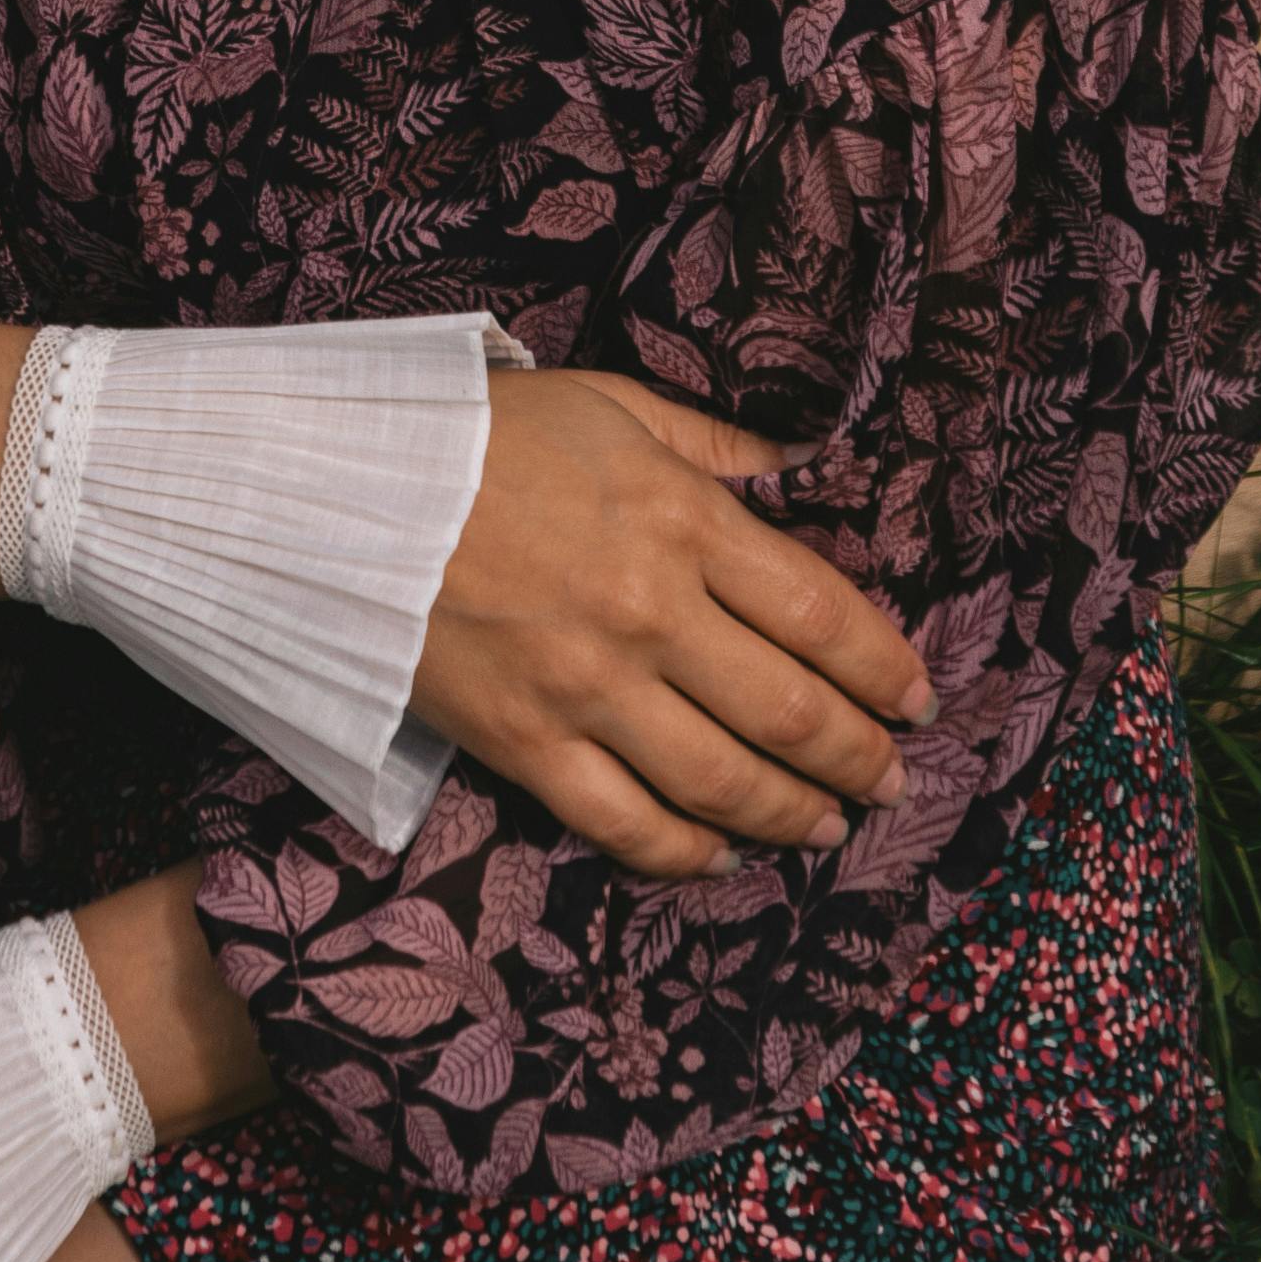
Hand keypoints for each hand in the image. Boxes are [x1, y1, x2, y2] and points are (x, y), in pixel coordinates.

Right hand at [410, 367, 936, 881]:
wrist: (343, 485)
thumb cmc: (483, 433)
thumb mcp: (613, 405)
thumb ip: (714, 445)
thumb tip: (804, 463)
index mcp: (682, 520)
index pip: (822, 613)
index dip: (884, 668)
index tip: (917, 698)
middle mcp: (652, 613)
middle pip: (789, 710)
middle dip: (859, 756)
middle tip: (891, 779)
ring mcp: (589, 688)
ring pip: (722, 781)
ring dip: (792, 815)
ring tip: (828, 827)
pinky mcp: (525, 744)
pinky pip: (624, 822)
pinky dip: (684, 852)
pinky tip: (718, 856)